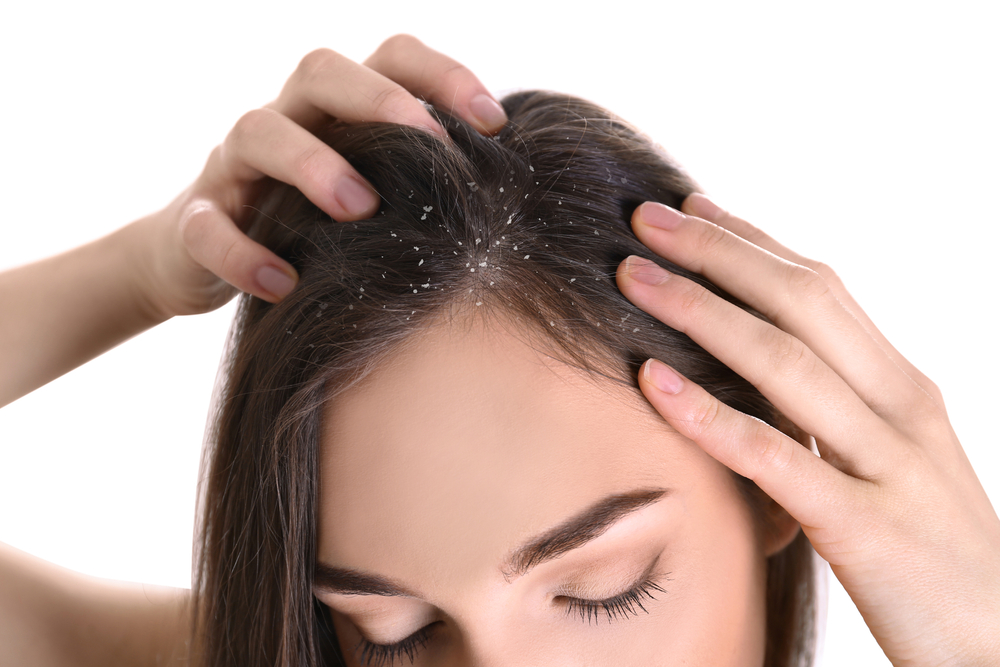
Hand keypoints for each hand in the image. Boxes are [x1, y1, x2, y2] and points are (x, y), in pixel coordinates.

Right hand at [132, 34, 506, 319]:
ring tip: (359, 208)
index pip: (390, 58)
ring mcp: (234, 167)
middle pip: (320, 72)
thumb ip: (419, 186)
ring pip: (258, 131)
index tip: (495, 123)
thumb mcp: (369, 197)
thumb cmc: (311, 225)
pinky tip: (284, 282)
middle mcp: (286, 120)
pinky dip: (243, 252)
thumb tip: (511, 199)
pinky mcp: (195, 221)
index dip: (443, 75)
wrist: (201, 259)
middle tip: (430, 144)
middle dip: (377, 100)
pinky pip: (206, 227)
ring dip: (312, 163)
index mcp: (336, 110)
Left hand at [616, 195, 999, 665]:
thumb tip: (760, 366)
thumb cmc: (931, 553)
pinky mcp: (865, 529)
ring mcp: (888, 465)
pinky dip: (710, 415)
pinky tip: (651, 383)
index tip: (694, 207)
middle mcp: (901, 408)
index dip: (753, 242)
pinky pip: (777, 458)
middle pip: (801, 303)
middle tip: (647, 215)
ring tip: (632, 278)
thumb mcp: (890, 461)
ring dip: (700, 312)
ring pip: (784, 364)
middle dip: (719, 253)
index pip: (821, 290)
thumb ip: (836, 410)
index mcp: (903, 388)